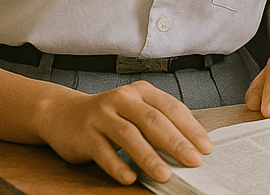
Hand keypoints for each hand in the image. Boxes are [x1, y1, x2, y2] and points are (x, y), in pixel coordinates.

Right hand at [33, 80, 209, 185]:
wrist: (63, 114)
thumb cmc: (109, 115)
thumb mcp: (136, 111)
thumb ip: (159, 123)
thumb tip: (190, 145)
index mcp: (142, 91)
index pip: (172, 108)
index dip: (190, 128)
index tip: (205, 147)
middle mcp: (123, 99)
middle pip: (153, 121)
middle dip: (176, 143)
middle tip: (193, 161)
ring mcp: (102, 115)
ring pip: (129, 136)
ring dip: (149, 157)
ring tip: (164, 175)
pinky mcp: (85, 134)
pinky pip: (103, 152)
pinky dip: (117, 166)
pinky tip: (130, 178)